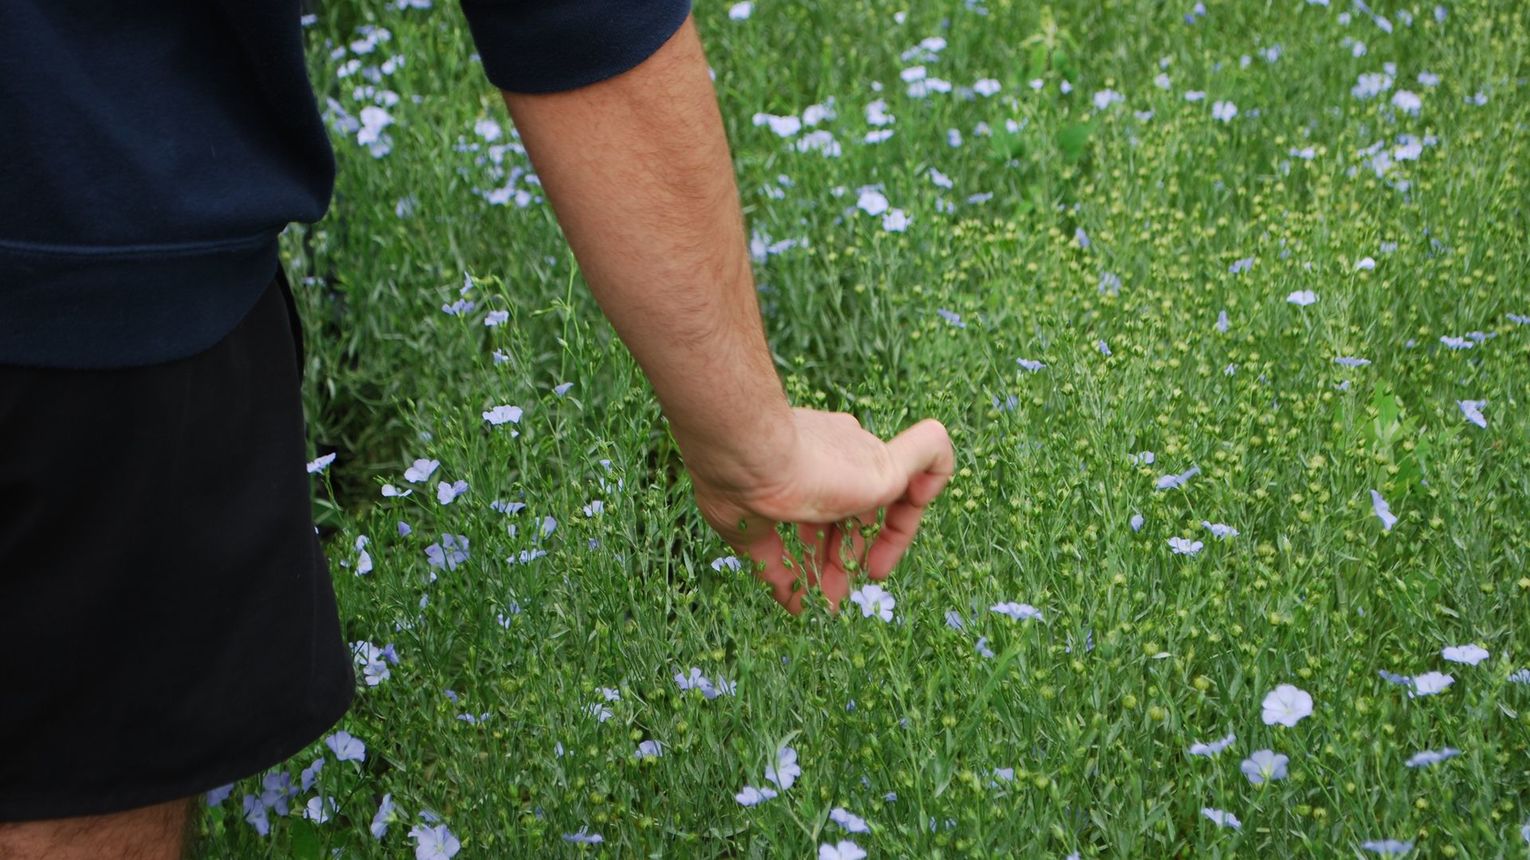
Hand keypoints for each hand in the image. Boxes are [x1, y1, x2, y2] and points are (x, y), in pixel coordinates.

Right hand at [689, 408, 954, 613]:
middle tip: (831, 596)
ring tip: (870, 576)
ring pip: (889, 497)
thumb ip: (775, 566)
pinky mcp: (888, 465)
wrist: (747, 454)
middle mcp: (836, 451)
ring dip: (885, 542)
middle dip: (845, 556)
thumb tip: (791, 603)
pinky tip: (918, 511)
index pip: (825, 509)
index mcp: (803, 460)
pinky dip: (935, 479)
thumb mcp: (749, 532)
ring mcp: (863, 455)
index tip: (811, 589)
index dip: (823, 550)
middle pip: (854, 511)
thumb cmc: (736, 480)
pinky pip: (933, 455)